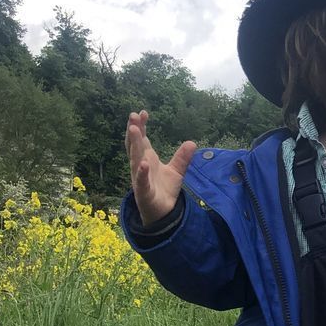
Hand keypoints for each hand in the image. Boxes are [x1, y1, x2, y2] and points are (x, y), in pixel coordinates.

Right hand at [125, 110, 196, 226]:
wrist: (163, 213)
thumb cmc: (164, 190)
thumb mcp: (176, 171)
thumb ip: (182, 158)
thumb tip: (192, 143)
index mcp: (146, 159)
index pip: (141, 139)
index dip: (141, 126)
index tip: (142, 113)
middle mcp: (140, 166)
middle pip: (134, 145)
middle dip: (134, 130)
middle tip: (133, 115)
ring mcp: (140, 178)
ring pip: (135, 159)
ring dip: (134, 144)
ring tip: (135, 130)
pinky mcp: (144, 191)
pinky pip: (141, 181)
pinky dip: (141, 172)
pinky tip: (143, 163)